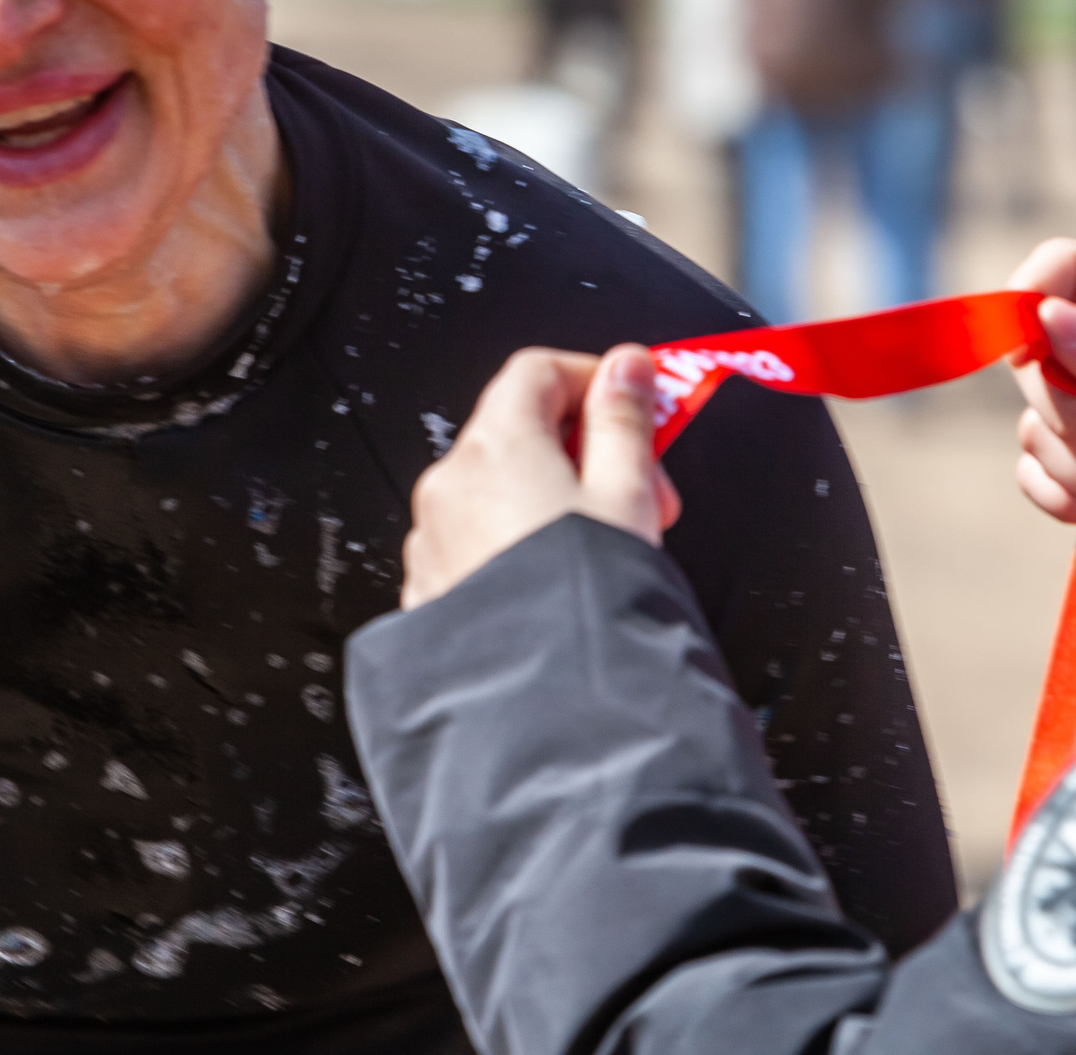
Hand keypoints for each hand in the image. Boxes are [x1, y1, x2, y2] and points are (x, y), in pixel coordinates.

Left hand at [400, 345, 683, 610]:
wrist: (542, 708)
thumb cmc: (585, 601)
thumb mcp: (626, 495)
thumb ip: (625, 421)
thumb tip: (626, 368)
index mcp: (498, 446)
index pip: (537, 371)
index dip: (593, 379)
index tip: (637, 406)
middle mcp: (450, 484)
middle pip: (520, 431)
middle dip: (588, 450)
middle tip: (644, 490)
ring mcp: (432, 539)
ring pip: (499, 490)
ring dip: (556, 499)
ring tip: (609, 548)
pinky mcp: (431, 588)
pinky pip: (478, 542)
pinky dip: (520, 543)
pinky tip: (564, 582)